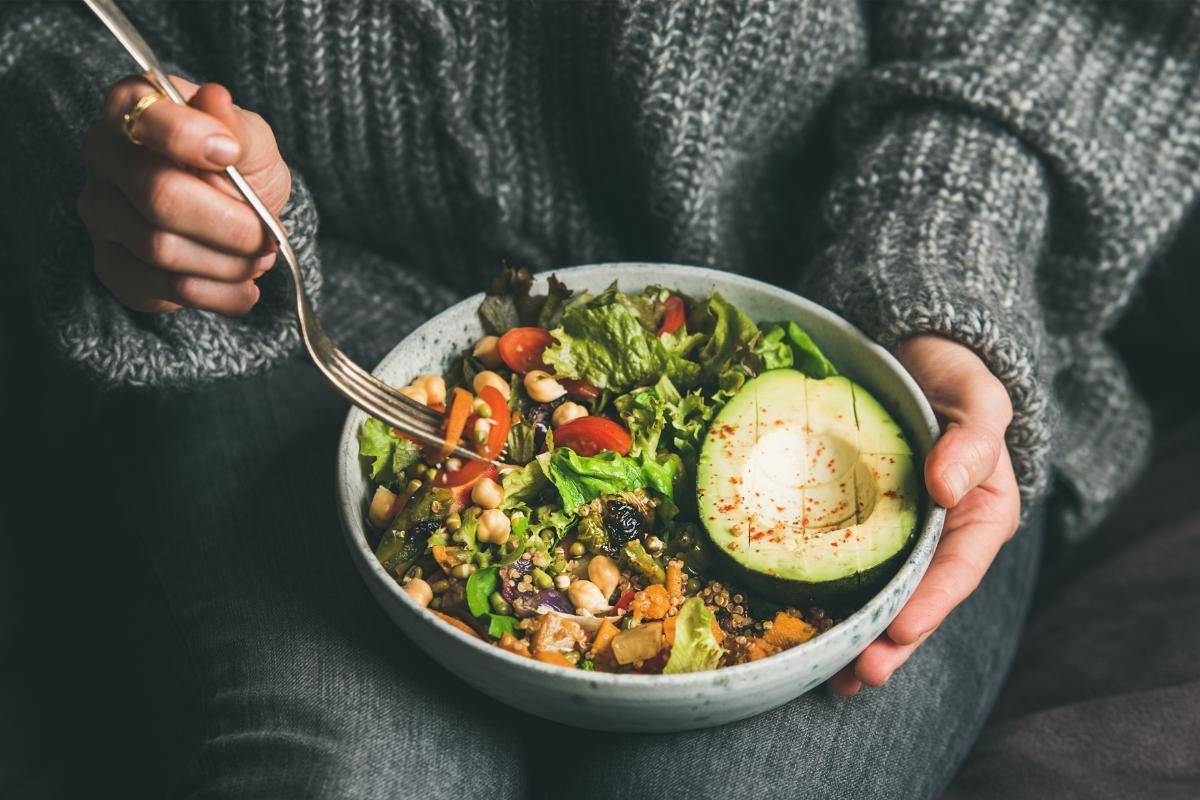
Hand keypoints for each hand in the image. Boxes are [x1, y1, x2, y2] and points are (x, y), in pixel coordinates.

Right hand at [79, 75, 290, 313]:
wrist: (235, 221)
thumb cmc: (238, 169)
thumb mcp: (252, 143)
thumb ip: (238, 129)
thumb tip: (215, 100)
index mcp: (133, 108)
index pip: (141, 116)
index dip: (187, 137)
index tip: (231, 155)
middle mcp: (105, 157)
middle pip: (157, 193)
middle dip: (227, 223)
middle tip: (267, 236)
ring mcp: (101, 212)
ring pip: (160, 247)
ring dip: (227, 263)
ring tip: (261, 259)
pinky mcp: (112, 264)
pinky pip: (163, 287)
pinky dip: (218, 294)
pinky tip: (245, 290)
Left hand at [828, 336, 1019, 695]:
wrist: (916, 358)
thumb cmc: (953, 378)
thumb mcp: (977, 398)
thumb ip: (973, 440)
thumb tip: (947, 485)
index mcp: (979, 516)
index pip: (958, 570)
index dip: (931, 604)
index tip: (901, 629)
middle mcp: (940, 537)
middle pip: (918, 600)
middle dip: (890, 642)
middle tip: (859, 674)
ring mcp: (899, 536)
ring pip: (882, 596)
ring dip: (858, 638)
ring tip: (832, 677)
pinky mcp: (860, 526)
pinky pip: (845, 568)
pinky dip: (827, 601)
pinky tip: (802, 630)